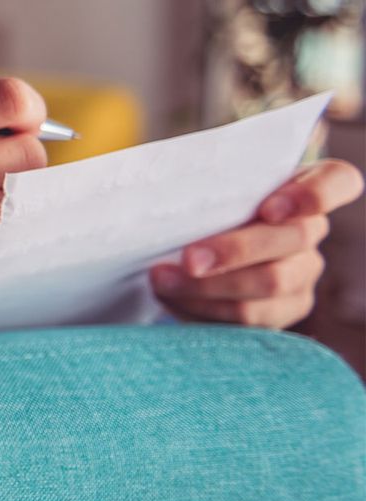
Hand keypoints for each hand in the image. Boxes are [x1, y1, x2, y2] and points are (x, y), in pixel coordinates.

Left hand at [149, 158, 363, 327]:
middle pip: (294, 240)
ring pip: (272, 283)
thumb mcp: (207, 184)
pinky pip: (252, 318)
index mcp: (303, 185)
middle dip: (235, 251)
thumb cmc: (201, 202)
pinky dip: (206, 309)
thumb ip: (207, 182)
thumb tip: (163, 186)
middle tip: (188, 259)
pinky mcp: (285, 309)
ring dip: (211, 287)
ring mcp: (303, 272)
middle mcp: (311, 229)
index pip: (337, 182)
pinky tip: (174, 298)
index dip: (313, 196)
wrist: (195, 244)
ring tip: (163, 280)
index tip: (269, 209)